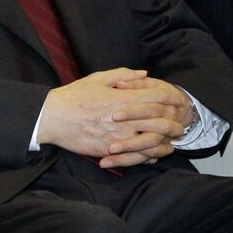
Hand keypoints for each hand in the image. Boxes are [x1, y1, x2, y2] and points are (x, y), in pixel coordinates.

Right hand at [38, 68, 190, 167]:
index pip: (157, 97)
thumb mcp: (98, 79)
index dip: (172, 98)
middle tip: (181, 126)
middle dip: (175, 124)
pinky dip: (147, 157)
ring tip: (172, 144)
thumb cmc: (74, 96)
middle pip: (160, 121)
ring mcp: (116, 136)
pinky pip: (134, 157)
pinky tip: (153, 156)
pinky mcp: (108, 150)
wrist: (51, 117)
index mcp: (122, 98)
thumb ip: (124, 75)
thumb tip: (145, 74)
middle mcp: (123, 119)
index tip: (179, 100)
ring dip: (165, 144)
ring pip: (151, 143)